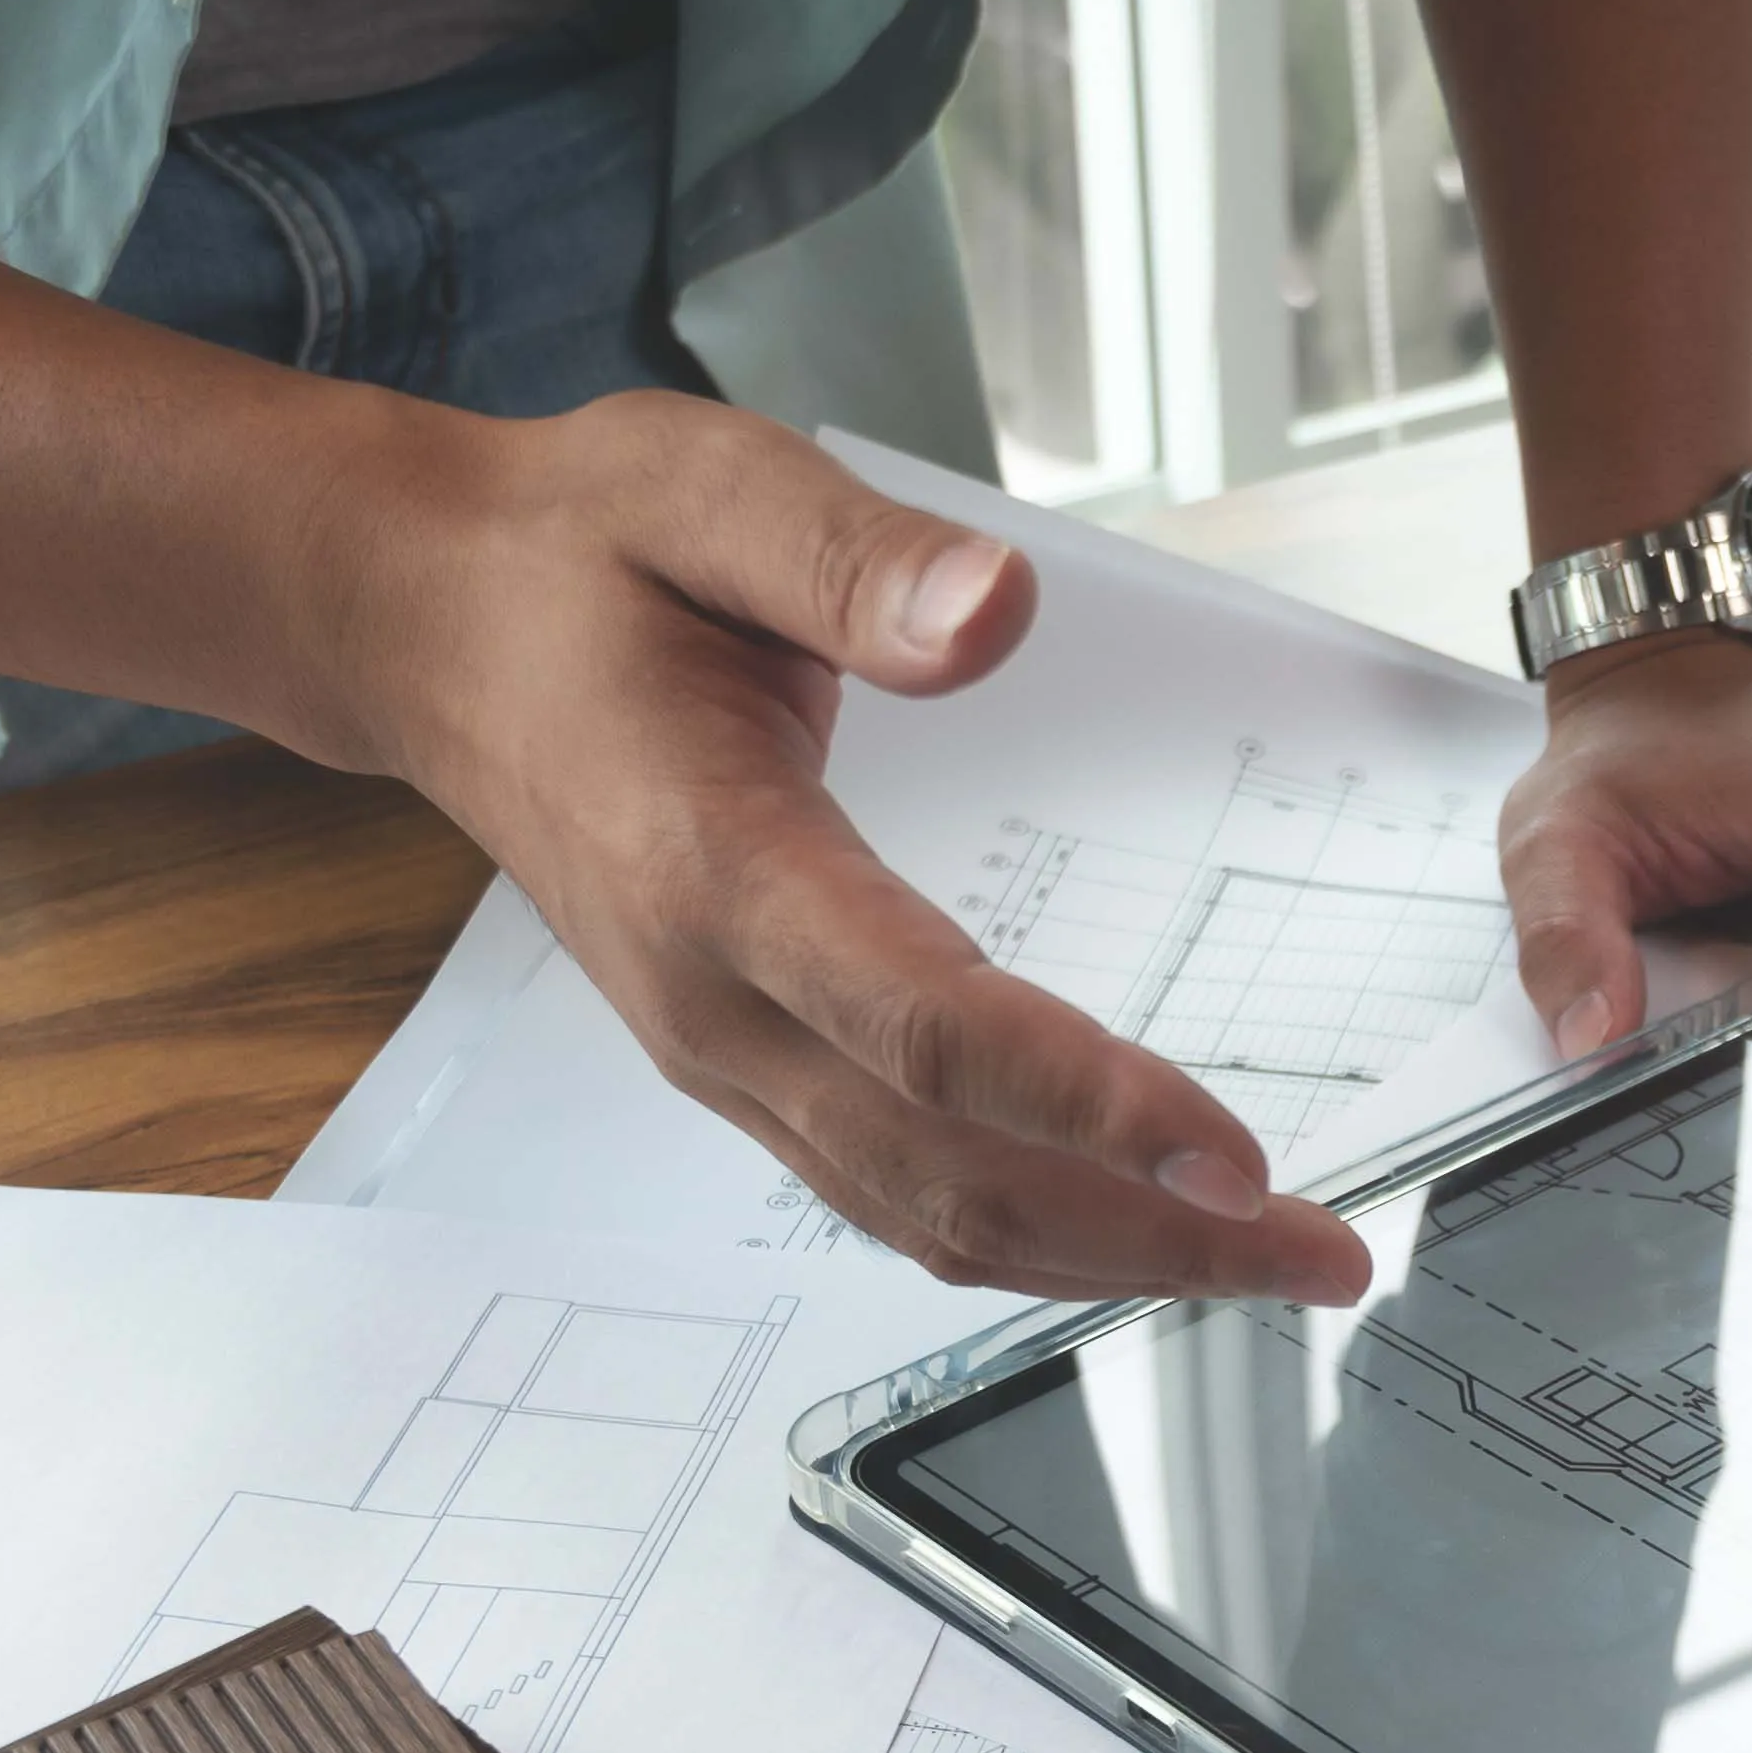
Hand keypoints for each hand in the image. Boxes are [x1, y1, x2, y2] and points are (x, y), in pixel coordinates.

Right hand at [353, 399, 1375, 1305]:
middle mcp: (712, 1001)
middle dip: (1150, 1232)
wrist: (428, 631)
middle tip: (1323, 1255)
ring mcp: (722, 1054)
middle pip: (951, 1171)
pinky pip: (896, 1191)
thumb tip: (992, 612)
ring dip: (1107, 1260)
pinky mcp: (744, 1066)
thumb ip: (850, 560)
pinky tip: (1139, 1235)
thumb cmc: (571, 556)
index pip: (924, 1024)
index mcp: (713, 864)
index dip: (1087, 1104)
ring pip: (927, 1213)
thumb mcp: (702, 489)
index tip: (1232, 1155)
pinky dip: (1031, 1233)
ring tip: (1270, 1263)